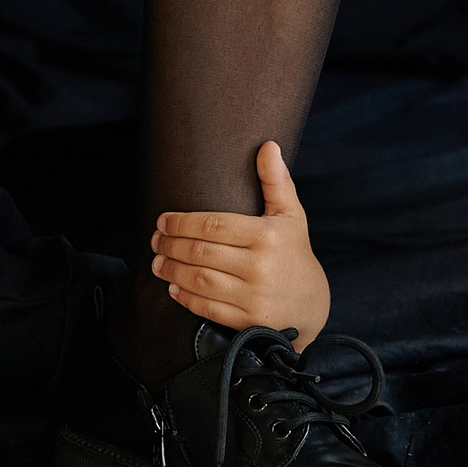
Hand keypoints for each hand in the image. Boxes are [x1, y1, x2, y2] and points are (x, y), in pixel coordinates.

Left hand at [151, 143, 331, 343]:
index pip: (213, 225)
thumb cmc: (294, 252)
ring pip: (200, 280)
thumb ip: (276, 181)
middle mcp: (261, 266)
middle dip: (170, 245)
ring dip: (171, 271)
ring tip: (158, 263)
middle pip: (201, 252)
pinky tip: (173, 287)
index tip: (163, 220)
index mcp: (268, 235)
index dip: (182, 222)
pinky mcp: (249, 321)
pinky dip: (185, 297)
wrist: (312, 304)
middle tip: (155, 241)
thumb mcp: (290, 215)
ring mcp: (255, 295)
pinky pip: (208, 308)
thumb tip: (268, 145)